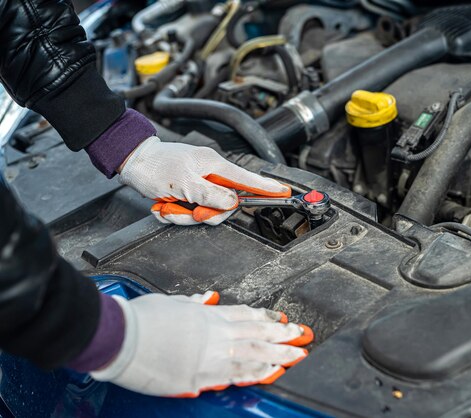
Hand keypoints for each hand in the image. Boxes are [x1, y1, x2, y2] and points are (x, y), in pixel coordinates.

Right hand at [90, 291, 312, 397]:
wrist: (120, 335)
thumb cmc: (140, 319)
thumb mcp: (168, 304)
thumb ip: (191, 304)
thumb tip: (205, 299)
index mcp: (207, 315)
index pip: (246, 314)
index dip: (267, 317)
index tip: (283, 319)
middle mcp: (214, 333)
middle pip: (258, 332)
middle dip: (283, 335)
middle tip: (304, 337)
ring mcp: (210, 354)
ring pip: (254, 352)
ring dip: (279, 354)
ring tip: (298, 357)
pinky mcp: (199, 377)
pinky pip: (235, 375)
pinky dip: (256, 373)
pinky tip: (271, 373)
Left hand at [119, 137, 289, 224]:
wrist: (131, 162)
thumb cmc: (155, 165)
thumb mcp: (183, 182)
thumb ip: (210, 193)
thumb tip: (233, 202)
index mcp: (215, 166)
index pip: (248, 180)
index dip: (267, 189)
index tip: (284, 193)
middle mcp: (210, 176)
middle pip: (224, 206)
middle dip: (203, 214)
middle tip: (190, 211)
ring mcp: (199, 186)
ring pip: (204, 213)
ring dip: (183, 215)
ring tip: (168, 205)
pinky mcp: (187, 195)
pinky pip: (188, 214)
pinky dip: (174, 214)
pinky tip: (164, 205)